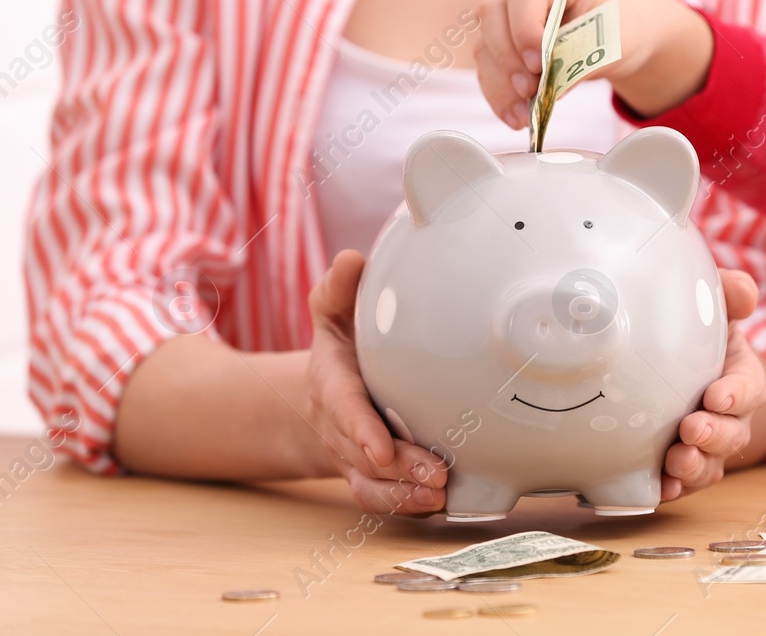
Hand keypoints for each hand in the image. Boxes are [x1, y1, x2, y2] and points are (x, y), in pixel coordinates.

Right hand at [308, 250, 448, 513]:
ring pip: (374, 486)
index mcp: (332, 384)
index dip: (360, 430)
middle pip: (365, 455)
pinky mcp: (376, 474)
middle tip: (436, 474)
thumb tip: (351, 259)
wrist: (323, 394)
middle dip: (399, 469)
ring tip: (441, 495)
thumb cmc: (341, 346)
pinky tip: (442, 506)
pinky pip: (385, 499)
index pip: (343, 408)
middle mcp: (341, 427)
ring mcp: (356, 456)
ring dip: (406, 495)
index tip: (379, 449)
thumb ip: (338, 288)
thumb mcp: (332, 312)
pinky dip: (410, 506)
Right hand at [473, 0, 713, 128]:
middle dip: (508, 59)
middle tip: (529, 91)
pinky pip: (489, 66)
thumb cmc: (626, 25)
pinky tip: (515, 116)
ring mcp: (510, 9)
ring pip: (485, 44)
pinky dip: (499, 93)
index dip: (524, 28)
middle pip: (493, 14)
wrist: (630, 33)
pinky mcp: (504, 39)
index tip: (538, 64)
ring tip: (523, 114)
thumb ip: (578, 58)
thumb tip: (546, 89)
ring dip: (500, 83)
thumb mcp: (611, 40)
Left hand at [661, 268, 765, 500]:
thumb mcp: (715, 308)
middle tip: (691, 429)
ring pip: (711, 465)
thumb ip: (730, 293)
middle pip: (732, 434)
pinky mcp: (680, 466)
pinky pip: (683, 484)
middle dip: (714, 435)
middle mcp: (729, 418)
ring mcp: (706, 446)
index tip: (715, 395)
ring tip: (675, 461)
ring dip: (695, 467)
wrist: (673, 363)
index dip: (735, 395)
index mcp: (739, 378)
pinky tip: (660, 488)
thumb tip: (744, 292)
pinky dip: (674, 489)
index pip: (748, 389)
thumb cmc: (698, 333)